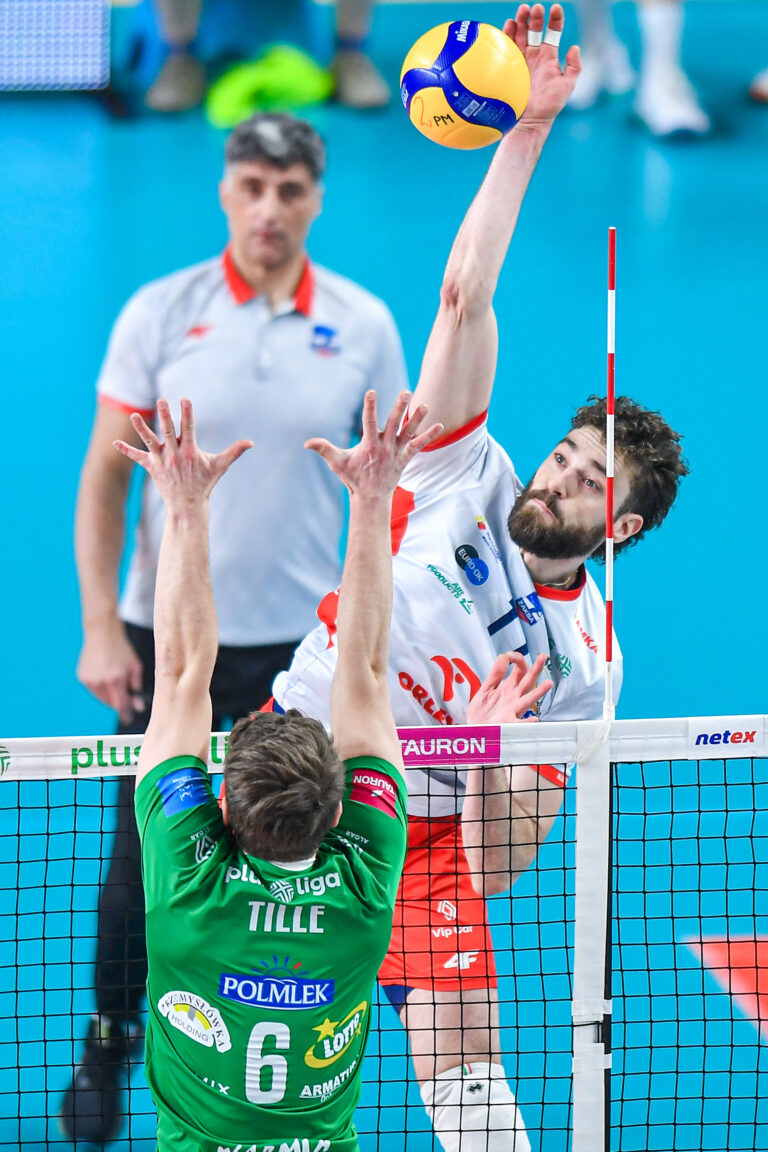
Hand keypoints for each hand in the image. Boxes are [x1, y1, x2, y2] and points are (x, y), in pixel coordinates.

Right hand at [77, 618, 144, 722]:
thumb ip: (136, 686)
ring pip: (101, 698)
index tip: (128, 720)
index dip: (125, 713)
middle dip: (119, 702)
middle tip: (126, 698)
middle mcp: (100, 682)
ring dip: (110, 695)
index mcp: (115, 679)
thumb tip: (138, 705)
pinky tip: (105, 675)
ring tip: (115, 680)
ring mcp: (89, 680)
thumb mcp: (135, 666)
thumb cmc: (122, 648)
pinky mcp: (82, 677)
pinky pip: (93, 690)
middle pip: (111, 703)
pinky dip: (100, 687)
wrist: (102, 633)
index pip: (120, 704)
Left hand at [113, 398, 251, 509]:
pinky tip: (114, 443)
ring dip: (141, 429)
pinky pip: (137, 458)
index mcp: (190, 451)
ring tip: (133, 416)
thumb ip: (234, 452)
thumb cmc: (204, 484)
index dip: (187, 414)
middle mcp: (174, 454)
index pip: (188, 428)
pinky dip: (126, 451)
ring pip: (149, 442)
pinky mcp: (151, 468)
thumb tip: (251, 443)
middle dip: (165, 416)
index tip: (185, 400)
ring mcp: (161, 461)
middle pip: (168, 432)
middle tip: (161, 400)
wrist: (187, 505)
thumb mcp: (219, 467)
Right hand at [306, 391, 442, 499]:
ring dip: (417, 419)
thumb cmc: (353, 478)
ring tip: (425, 405)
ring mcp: (396, 453)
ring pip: (408, 433)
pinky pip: (419, 446)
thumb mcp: (337, 463)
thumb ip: (323, 449)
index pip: (369, 422)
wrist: (371, 498)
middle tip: (405, 392)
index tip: (371, 392)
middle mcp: (385, 447)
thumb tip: (306, 443)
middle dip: (399, 408)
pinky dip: (428, 436)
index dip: (370, 407)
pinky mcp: (405, 458)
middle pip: (394, 424)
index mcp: (369, 446)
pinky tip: (440, 426)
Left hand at [467, 652, 552, 724]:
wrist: (474, 729)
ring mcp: (514, 710)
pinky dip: (528, 722)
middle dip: (536, 668)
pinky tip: (535, 719)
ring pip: (529, 699)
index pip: (519, 670)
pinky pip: (521, 723)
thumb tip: (503, 656)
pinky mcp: (510, 724)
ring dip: (539, 692)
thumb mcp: (485, 689)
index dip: (517, 659)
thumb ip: (495, 675)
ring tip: (548, 684)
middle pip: (528, 680)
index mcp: (508, 688)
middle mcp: (514, 698)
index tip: (510, 654)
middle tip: (543, 657)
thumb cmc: (481, 712)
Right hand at [504, 4, 580, 129]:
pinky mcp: (508, 67)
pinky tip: (508, 25)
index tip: (555, 8)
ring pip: (520, 35)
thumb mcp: (567, 86)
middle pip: (535, 30)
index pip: (553, 32)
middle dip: (535, 17)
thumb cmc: (550, 105)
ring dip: (521, 21)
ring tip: (522, 11)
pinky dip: (507, 35)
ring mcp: (521, 60)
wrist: (530, 120)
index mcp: (549, 57)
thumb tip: (575, 48)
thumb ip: (574, 67)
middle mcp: (535, 56)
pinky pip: (507, 48)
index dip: (555, 19)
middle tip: (535, 8)